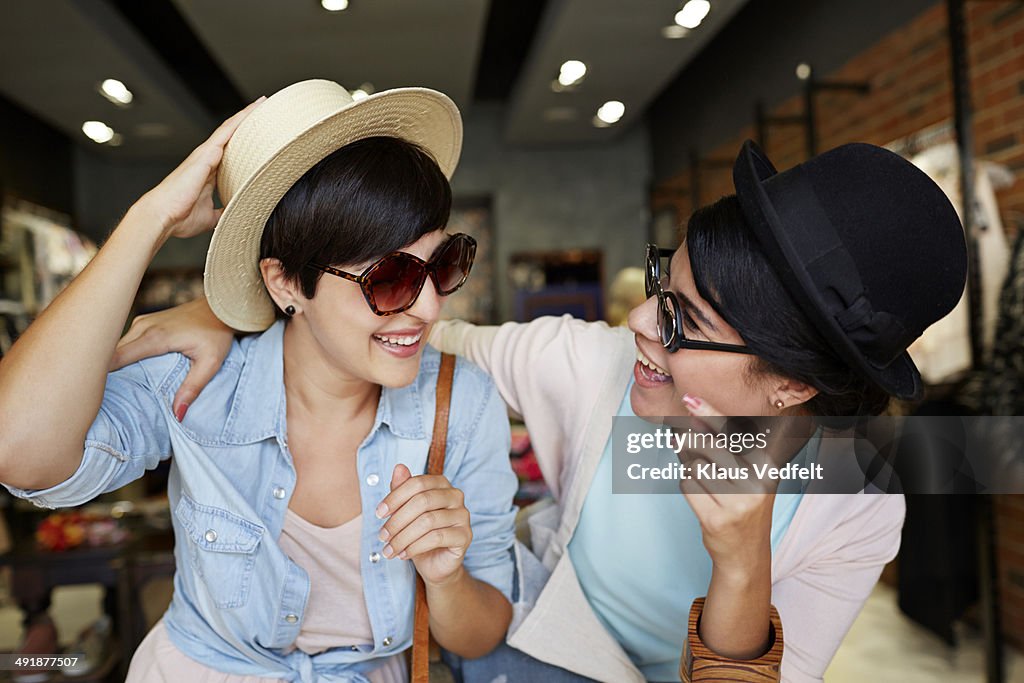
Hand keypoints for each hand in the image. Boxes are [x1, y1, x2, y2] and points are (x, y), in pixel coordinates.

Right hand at [112, 297, 234, 420]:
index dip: (101, 376)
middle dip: (102, 374)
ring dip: (110, 366)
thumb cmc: (216, 333)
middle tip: (102, 398)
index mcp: (155, 337)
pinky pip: (124, 343)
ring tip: (110, 390)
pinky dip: (120, 358)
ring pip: (114, 348)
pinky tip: (123, 374)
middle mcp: (142, 327)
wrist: (219, 306)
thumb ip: (193, 387)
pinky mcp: (143, 323)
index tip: (96, 395)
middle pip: (110, 354)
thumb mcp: (211, 363)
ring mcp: (140, 323)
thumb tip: (177, 414)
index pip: (115, 358)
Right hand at [135, 98, 263, 239]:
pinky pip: (226, 132)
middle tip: (264, 108)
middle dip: (246, 121)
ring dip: (245, 115)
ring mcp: (205, 155)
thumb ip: (221, 212)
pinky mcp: (205, 155)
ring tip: (261, 103)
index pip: (231, 151)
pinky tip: (251, 112)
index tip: (259, 132)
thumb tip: (234, 215)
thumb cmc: (179, 216)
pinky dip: (239, 121)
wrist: (162, 216)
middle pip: (231, 134)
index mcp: (209, 172)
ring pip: (229, 128)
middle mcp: (207, 159)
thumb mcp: (209, 216)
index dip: (244, 140)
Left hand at [376, 464, 471, 586]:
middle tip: (382, 536)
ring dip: (403, 537)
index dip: (395, 497)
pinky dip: (415, 547)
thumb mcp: (405, 511)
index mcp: (441, 484)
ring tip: (390, 549)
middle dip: (397, 520)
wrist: (435, 562)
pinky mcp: (465, 535)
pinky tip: (403, 554)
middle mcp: (455, 496)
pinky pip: (437, 538)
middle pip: (422, 501)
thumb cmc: (418, 533)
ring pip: (428, 521)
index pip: (417, 483)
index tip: (378, 514)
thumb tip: (398, 467)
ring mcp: (463, 515)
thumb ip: (402, 489)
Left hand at [675, 395, 777, 580]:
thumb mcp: (743, 474)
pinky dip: (688, 487)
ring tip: (706, 484)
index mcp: (765, 465)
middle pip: (708, 447)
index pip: (733, 433)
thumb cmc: (741, 504)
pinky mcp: (716, 518)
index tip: (690, 399)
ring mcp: (737, 502)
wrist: (745, 554)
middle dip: (689, 439)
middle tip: (677, 434)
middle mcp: (756, 482)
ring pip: (694, 466)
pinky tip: (703, 499)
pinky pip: (687, 486)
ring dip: (691, 470)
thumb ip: (721, 448)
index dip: (710, 413)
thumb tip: (690, 422)